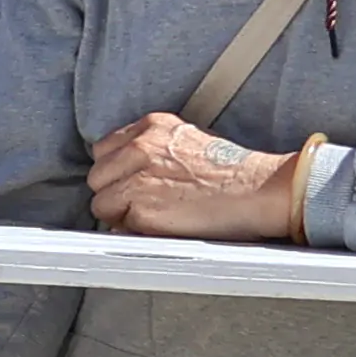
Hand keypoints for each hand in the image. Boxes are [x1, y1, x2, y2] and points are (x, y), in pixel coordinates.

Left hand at [88, 108, 306, 241]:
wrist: (258, 190)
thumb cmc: (232, 171)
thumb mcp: (187, 140)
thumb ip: (151, 150)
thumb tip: (124, 172)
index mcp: (150, 127)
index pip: (104, 149)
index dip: (115, 171)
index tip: (128, 182)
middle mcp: (139, 148)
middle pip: (97, 177)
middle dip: (114, 193)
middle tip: (141, 203)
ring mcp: (137, 178)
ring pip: (101, 203)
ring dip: (121, 214)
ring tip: (155, 215)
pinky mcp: (142, 208)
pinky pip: (119, 225)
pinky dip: (134, 230)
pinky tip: (162, 225)